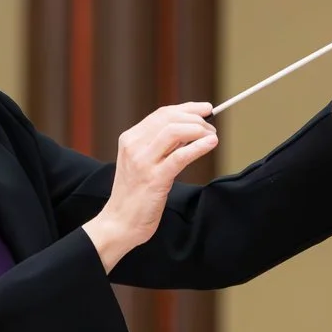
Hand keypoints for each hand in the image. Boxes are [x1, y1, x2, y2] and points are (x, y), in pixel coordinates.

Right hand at [84, 103, 218, 272]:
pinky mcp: (154, 179)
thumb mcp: (143, 163)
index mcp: (130, 139)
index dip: (187, 108)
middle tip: (211, 127)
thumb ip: (161, 146)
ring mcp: (142, 162)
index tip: (205, 109)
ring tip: (212, 136)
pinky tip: (210, 144)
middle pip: (169, 118)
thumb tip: (188, 130)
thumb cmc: (135, 196)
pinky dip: (199, 147)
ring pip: (174, 131)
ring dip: (198, 130)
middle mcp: (134, 146)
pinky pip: (180, 156)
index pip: (162, 114)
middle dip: (196, 118)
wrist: (119, 223)